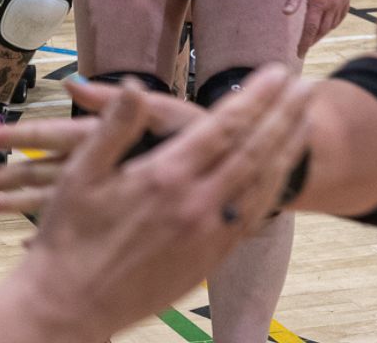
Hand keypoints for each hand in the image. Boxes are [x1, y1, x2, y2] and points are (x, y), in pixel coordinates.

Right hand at [0, 72, 310, 342]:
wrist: (73, 305)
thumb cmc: (69, 237)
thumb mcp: (80, 175)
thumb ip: (113, 127)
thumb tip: (134, 84)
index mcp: (165, 178)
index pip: (224, 127)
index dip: (254, 97)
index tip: (276, 71)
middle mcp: (196, 205)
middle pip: (255, 151)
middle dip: (285, 115)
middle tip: (308, 85)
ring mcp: (208, 235)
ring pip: (261, 185)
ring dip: (287, 149)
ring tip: (305, 121)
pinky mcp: (210, 259)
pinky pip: (252, 216)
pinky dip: (270, 188)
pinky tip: (277, 173)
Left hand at [285, 0, 349, 57]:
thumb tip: (286, 13)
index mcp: (319, 2)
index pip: (310, 29)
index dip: (304, 43)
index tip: (299, 53)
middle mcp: (332, 6)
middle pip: (321, 30)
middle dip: (312, 41)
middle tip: (303, 48)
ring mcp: (341, 5)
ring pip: (331, 26)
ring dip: (321, 34)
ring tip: (312, 39)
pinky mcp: (347, 2)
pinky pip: (339, 19)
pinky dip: (332, 26)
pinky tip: (326, 27)